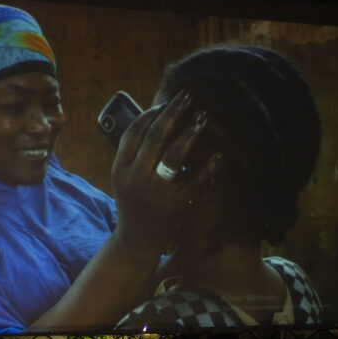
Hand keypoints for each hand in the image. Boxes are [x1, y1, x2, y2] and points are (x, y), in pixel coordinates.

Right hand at [110, 88, 211, 252]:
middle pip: (154, 137)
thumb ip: (133, 154)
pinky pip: (196, 180)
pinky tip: (217, 156)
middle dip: (172, 113)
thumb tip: (156, 119)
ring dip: (190, 133)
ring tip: (202, 117)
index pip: (133, 133)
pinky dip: (208, 168)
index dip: (150, 115)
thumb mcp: (122, 178)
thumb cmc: (133, 203)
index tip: (165, 104)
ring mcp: (156, 191)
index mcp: (119, 168)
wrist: (136, 242)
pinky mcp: (176, 204)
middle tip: (187, 96)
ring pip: (175, 155)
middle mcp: (136, 178)